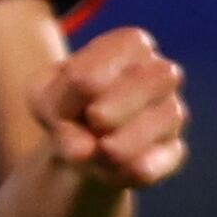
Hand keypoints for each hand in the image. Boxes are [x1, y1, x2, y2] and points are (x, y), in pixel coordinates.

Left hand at [35, 25, 187, 190]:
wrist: (77, 146)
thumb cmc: (64, 107)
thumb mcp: (43, 97)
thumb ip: (56, 109)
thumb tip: (85, 150)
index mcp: (131, 45)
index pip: (121, 50)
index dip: (81, 81)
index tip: (62, 99)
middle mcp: (162, 73)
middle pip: (158, 77)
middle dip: (116, 106)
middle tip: (92, 121)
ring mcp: (173, 111)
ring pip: (168, 118)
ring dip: (124, 142)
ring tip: (98, 151)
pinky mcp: (173, 151)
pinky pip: (168, 157)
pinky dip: (139, 168)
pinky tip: (115, 172)